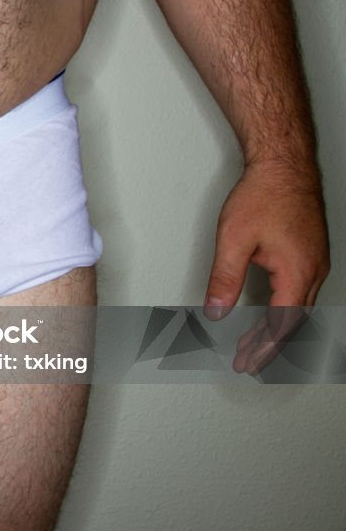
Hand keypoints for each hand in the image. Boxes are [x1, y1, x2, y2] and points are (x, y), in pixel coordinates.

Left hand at [204, 158, 328, 372]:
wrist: (284, 166)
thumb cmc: (264, 195)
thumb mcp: (234, 240)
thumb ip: (224, 279)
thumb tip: (216, 310)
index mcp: (297, 272)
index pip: (282, 324)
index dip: (264, 348)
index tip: (249, 364)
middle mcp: (312, 271)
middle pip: (293, 322)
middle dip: (268, 345)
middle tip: (247, 362)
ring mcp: (314, 263)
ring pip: (297, 308)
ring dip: (275, 329)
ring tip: (252, 344)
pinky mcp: (310, 254)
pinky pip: (298, 293)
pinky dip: (282, 310)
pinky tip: (267, 314)